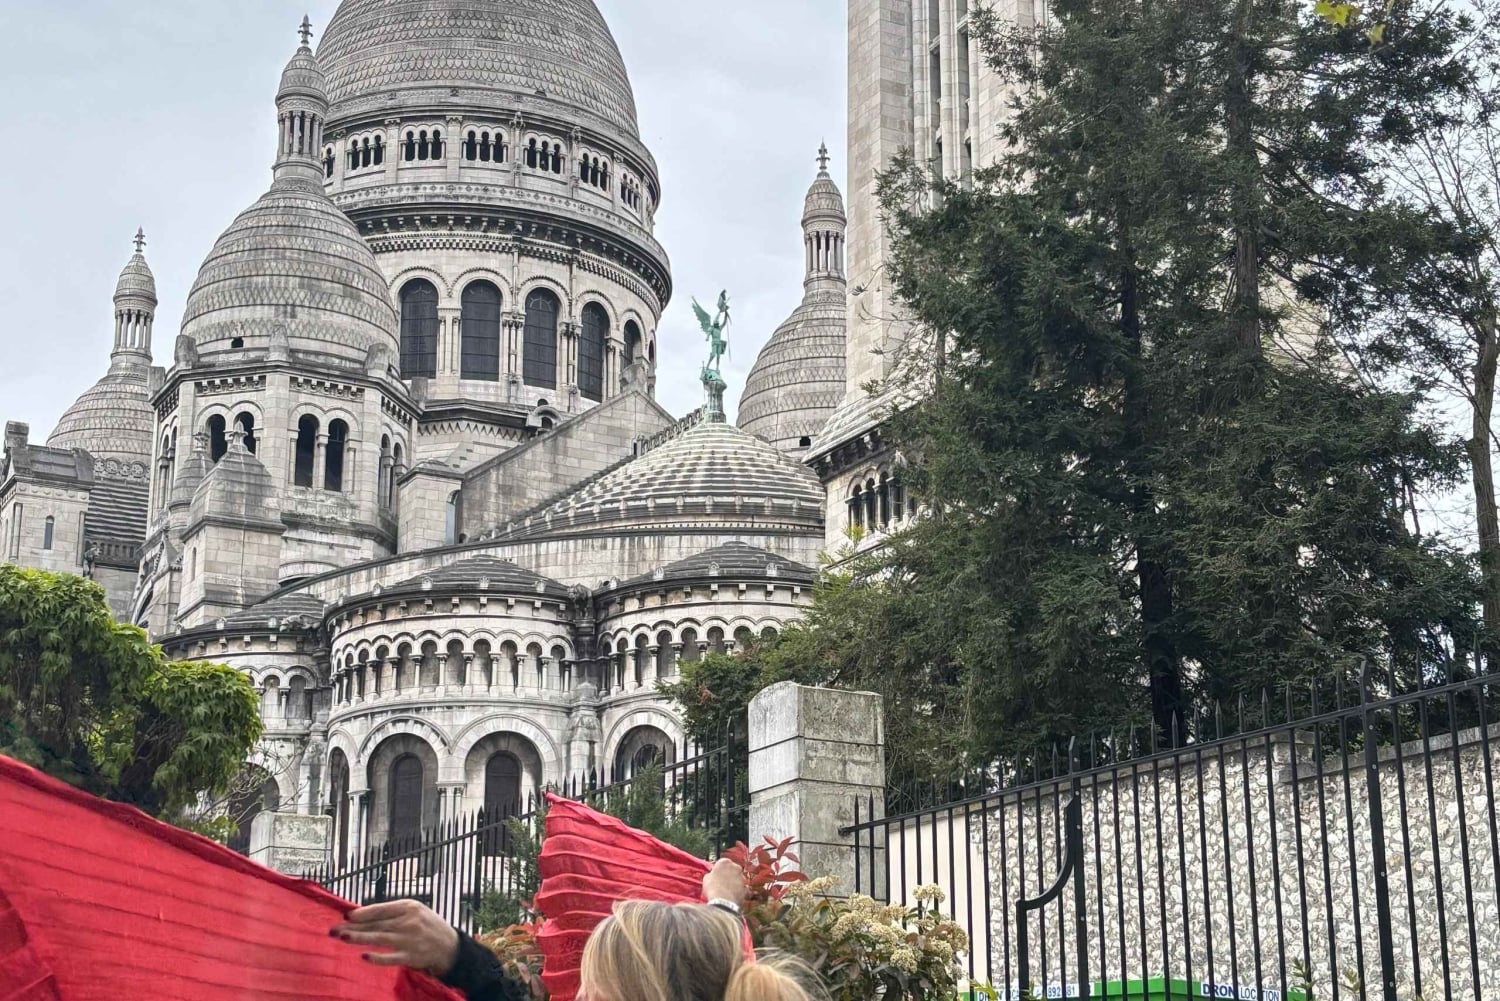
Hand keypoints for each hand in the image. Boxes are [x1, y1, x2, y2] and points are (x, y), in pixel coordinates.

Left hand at [330, 899, 460, 975]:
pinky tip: (364, 956)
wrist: (449, 946)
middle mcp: (408, 922)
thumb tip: (363, 915)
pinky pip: (390, 958)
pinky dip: (377, 957)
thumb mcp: (415, 910)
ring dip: (359, 938)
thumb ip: (393, 912)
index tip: (346, 916)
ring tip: (342, 937)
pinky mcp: (410, 957)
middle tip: (334, 929)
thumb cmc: (428, 926)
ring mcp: (409, 940)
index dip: (362, 913)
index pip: (381, 909)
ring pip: (379, 938)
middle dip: (353, 927)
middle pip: (376, 924)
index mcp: (409, 907)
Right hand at [702, 857, 746, 907]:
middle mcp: (736, 867)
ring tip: (725, 891)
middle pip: (732, 869)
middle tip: (721, 882)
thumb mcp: (706, 878)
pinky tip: (731, 896)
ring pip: (738, 878)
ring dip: (733, 883)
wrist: (723, 902)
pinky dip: (738, 891)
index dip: (718, 869)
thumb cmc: (713, 888)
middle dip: (728, 874)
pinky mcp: (746, 888)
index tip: (716, 874)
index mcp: (725, 862)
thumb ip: (711, 874)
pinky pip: (742, 888)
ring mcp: (742, 878)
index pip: (722, 863)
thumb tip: (712, 875)